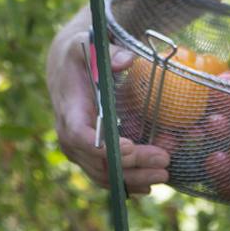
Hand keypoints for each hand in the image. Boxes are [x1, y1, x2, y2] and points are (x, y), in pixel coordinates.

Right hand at [44, 25, 167, 194]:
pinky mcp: (89, 156)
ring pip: (104, 175)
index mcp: (69, 112)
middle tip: (164, 159)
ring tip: (163, 174)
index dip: (103, 146)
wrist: (65, 70)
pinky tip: (149, 185)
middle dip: (132, 165)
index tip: (129, 147)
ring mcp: (79, 151)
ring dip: (134, 178)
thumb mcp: (87, 45)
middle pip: (98, 161)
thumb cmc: (79, 57)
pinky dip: (127, 182)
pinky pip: (106, 175)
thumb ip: (108, 52)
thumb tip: (126, 60)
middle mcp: (70, 138)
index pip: (80, 136)